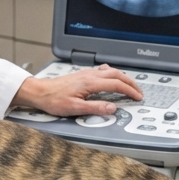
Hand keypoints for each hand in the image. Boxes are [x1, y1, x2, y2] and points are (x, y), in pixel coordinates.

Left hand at [12, 64, 142, 116]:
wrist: (40, 92)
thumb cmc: (53, 100)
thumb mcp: (75, 108)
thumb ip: (95, 108)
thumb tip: (112, 108)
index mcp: (90, 83)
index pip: (116, 84)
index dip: (129, 91)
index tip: (137, 97)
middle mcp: (90, 75)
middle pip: (117, 74)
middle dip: (130, 83)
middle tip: (138, 92)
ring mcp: (86, 74)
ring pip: (111, 71)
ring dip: (123, 77)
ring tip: (129, 86)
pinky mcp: (82, 75)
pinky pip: (103, 71)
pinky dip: (113, 75)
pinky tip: (111, 78)